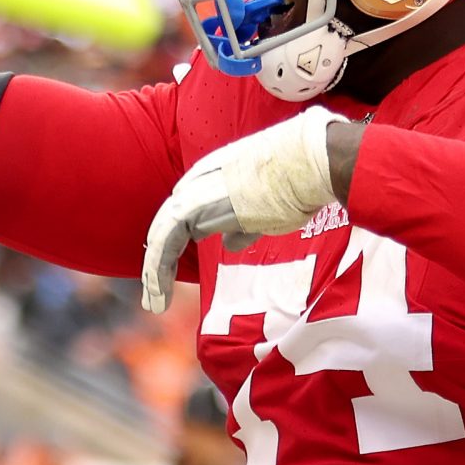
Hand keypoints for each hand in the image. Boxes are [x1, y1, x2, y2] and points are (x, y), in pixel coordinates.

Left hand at [140, 108, 347, 313]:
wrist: (310, 162)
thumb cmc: (300, 184)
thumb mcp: (266, 211)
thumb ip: (243, 227)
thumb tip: (229, 242)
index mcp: (211, 178)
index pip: (184, 215)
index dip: (176, 244)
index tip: (172, 270)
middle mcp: (197, 182)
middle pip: (168, 227)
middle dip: (160, 262)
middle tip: (156, 293)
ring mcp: (194, 193)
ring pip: (161, 237)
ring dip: (155, 273)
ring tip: (154, 303)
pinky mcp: (194, 208)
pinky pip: (164, 243)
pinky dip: (157, 269)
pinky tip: (157, 292)